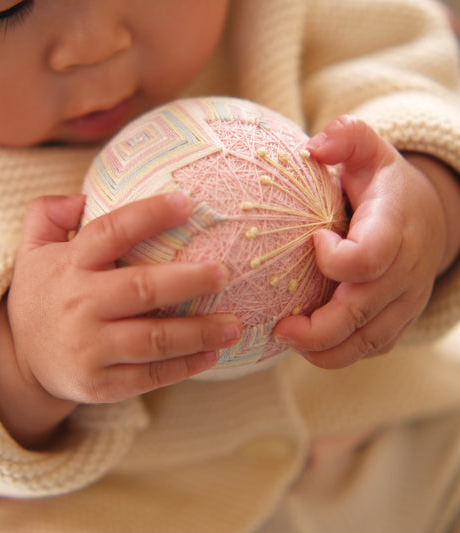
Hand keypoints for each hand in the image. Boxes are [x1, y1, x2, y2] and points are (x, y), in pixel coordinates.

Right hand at [0, 192, 240, 446]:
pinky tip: (211, 355)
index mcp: (69, 266)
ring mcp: (90, 349)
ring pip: (153, 339)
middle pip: (141, 288)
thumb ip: (47, 214)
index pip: (111, 232)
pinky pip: (149, 376)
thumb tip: (80, 198)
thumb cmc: (42, 297)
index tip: (187, 202)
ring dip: (199, 332)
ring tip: (234, 324)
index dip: (149, 215)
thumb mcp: (31, 251)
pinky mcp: (101, 384)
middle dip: (189, 280)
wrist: (22, 361)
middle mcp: (80, 305)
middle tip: (225, 272)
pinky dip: (183, 367)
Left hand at [273, 115, 456, 367]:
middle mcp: (405, 269)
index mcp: (395, 227)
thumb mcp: (370, 151)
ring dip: (326, 349)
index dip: (336, 259)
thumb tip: (313, 147)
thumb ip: (347, 137)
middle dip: (319, 327)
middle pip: (363, 310)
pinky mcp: (398, 317)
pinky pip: (372, 346)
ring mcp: (405, 299)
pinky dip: (340, 353)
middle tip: (280, 328)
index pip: (369, 257)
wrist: (428, 217)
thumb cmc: (384, 186)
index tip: (313, 241)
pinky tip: (309, 347)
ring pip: (369, 339)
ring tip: (289, 340)